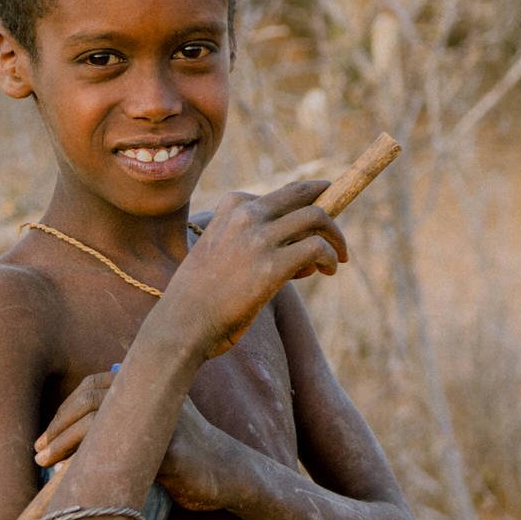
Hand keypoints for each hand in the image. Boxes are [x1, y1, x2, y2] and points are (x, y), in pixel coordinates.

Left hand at [33, 375, 249, 510]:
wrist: (226, 472)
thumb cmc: (186, 452)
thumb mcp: (156, 423)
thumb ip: (130, 412)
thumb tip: (82, 418)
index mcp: (149, 386)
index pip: (92, 386)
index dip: (64, 410)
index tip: (45, 438)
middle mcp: (154, 396)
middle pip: (90, 398)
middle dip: (58, 425)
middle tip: (38, 452)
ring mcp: (162, 420)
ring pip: (99, 421)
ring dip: (65, 442)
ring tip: (45, 464)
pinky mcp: (170, 450)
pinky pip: (121, 454)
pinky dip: (90, 463)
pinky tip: (73, 477)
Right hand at [146, 180, 347, 362]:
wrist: (181, 325)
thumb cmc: (201, 296)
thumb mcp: (220, 251)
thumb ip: (252, 241)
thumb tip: (304, 250)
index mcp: (231, 205)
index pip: (282, 194)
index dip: (303, 208)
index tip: (310, 229)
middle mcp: (246, 214)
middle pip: (302, 195)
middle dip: (329, 204)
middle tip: (337, 232)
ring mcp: (259, 238)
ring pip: (317, 217)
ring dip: (335, 236)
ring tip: (339, 258)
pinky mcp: (272, 266)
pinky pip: (317, 248)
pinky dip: (330, 257)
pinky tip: (328, 270)